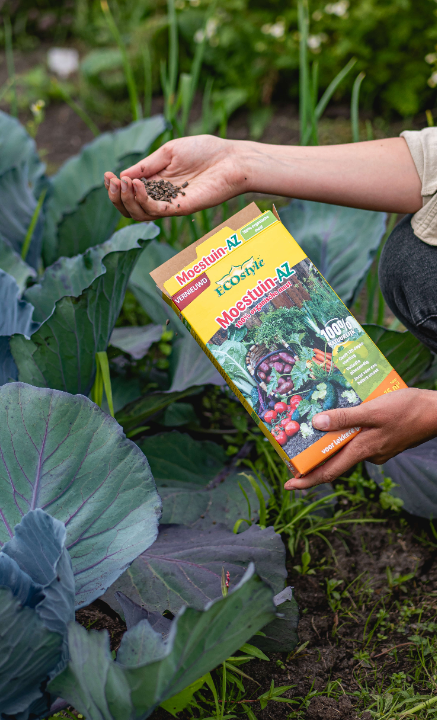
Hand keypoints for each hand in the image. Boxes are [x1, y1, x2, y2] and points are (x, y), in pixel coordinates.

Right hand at [104, 135, 249, 220]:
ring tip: (125, 182)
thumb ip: (146, 165)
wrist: (231, 158)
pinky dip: (142, 200)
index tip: (106, 175)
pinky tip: (138, 185)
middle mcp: (161, 198)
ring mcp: (171, 205)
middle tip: (112, 181)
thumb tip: (123, 176)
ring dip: (126, 200)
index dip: (114, 188)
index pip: (129, 194)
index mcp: (156, 183)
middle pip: (130, 209)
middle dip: (116, 197)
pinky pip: (156, 211)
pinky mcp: (181, 209)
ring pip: (139, 214)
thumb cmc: (204, 151)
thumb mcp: (168, 152)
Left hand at [284, 388, 436, 490]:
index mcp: (362, 449)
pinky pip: (361, 439)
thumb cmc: (407, 409)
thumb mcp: (373, 409)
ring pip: (348, 448)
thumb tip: (317, 424)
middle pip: (335, 461)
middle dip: (314, 460)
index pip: (329, 472)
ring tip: (315, 426)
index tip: (289, 484)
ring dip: (332, 441)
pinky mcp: (385, 440)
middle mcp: (368, 454)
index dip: (307, 480)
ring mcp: (378, 449)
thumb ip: (345, 417)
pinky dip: (348, 432)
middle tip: (292, 454)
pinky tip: (344, 417)